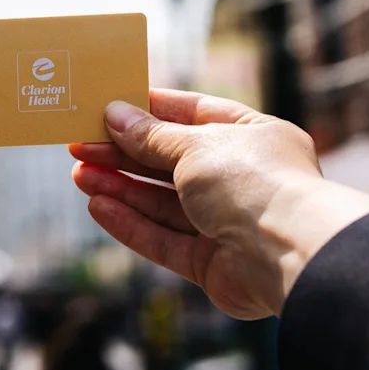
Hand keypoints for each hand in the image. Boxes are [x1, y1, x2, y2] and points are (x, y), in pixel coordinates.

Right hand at [70, 89, 368, 319]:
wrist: (289, 254)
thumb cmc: (252, 183)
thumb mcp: (196, 146)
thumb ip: (152, 137)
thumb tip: (115, 115)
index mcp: (254, 137)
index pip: (196, 115)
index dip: (153, 110)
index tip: (111, 104)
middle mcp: (243, 178)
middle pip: (174, 163)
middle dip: (126, 154)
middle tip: (79, 145)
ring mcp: (228, 223)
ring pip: (164, 203)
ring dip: (121, 188)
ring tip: (79, 175)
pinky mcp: (213, 265)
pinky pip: (165, 239)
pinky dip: (132, 223)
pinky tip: (98, 206)